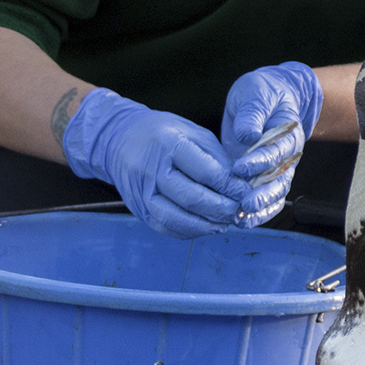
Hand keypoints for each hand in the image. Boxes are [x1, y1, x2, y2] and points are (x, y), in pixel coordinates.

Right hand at [60, 89, 241, 238]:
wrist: (118, 139)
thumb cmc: (162, 133)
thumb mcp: (192, 132)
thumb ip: (216, 158)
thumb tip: (239, 186)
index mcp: (169, 144)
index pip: (206, 172)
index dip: (230, 187)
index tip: (246, 192)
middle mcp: (151, 169)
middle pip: (192, 198)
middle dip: (221, 209)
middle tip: (239, 211)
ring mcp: (141, 192)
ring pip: (176, 218)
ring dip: (205, 226)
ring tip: (225, 224)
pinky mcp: (137, 208)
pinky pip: (164, 227)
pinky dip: (188, 231)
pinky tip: (204, 227)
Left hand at [221, 62, 323, 225]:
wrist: (272, 97)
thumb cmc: (263, 92)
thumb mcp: (255, 92)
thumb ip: (252, 112)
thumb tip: (247, 134)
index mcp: (288, 132)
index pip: (276, 151)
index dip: (259, 160)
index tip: (239, 166)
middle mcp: (287, 155)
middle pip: (279, 180)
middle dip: (261, 193)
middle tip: (243, 202)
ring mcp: (278, 169)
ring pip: (275, 194)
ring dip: (259, 208)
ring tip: (241, 218)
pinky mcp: (266, 177)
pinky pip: (268, 200)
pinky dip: (258, 213)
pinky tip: (243, 221)